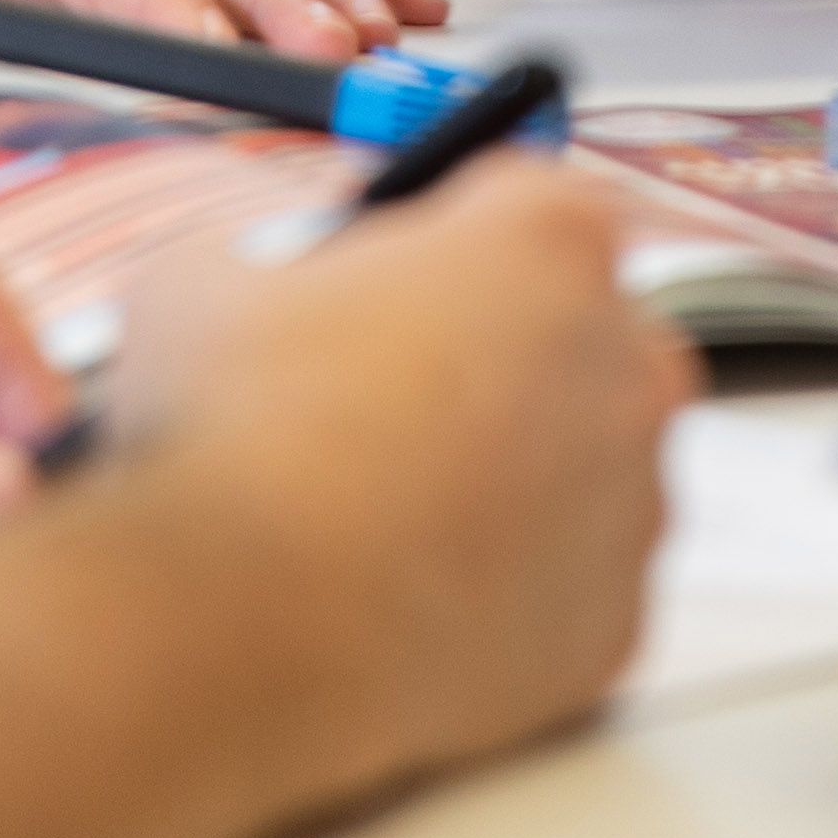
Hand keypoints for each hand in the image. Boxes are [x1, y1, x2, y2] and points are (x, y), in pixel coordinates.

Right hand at [71, 161, 690, 807]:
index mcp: (547, 244)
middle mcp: (624, 366)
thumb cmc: (234, 443)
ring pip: (587, 476)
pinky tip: (412, 604)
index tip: (396, 278)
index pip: (528, 202)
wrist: (241, 634)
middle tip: (393, 403)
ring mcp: (632, 507)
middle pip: (581, 338)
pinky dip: (513, 599)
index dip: (448, 236)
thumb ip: (271, 262)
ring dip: (513, 485)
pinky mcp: (613, 630)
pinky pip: (573, 595)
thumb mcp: (205, 283)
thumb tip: (258, 284)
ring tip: (387, 520)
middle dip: (504, 360)